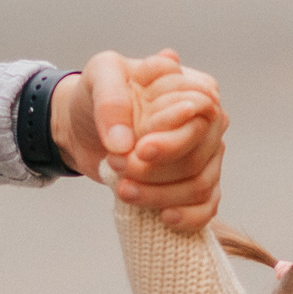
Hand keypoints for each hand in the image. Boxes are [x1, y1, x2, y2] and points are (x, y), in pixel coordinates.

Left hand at [55, 49, 227, 230]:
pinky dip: (189, 217)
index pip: (200, 121)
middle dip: (156, 170)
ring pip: (199, 186)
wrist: (83, 126)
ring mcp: (207, 157)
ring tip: (123, 190)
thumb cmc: (98, 95)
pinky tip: (164, 217)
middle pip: (198, 158)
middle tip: (118, 165)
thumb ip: (112, 100)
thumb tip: (124, 143)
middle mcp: (208, 125)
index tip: (139, 150)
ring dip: (160, 194)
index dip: (172, 141)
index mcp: (196, 90)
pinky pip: (207, 207)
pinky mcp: (195, 184)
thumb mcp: (99, 76)